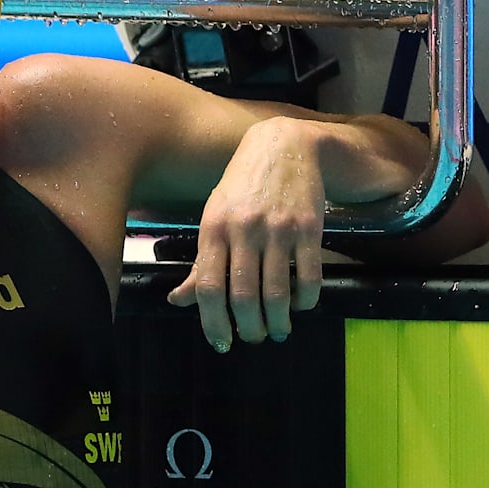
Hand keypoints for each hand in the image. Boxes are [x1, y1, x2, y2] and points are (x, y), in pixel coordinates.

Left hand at [166, 116, 325, 347]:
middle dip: (249, 328)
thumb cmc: (242, 187)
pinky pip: (308, 278)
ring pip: (277, 293)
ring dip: (277, 322)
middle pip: (243, 297)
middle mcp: (244, 229)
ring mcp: (278, 229)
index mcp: (213, 228)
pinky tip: (300, 305)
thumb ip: (201, 262)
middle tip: (253, 337)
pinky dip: (305, 301)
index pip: (209, 287)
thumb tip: (178, 300)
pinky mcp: (310, 227)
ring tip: (277, 330)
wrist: (284, 145)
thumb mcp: (214, 217)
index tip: (221, 342)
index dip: (213, 323)